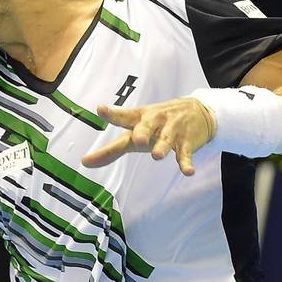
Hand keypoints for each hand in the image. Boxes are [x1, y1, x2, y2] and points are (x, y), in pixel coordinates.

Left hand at [81, 97, 216, 175]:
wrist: (197, 111)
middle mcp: (154, 122)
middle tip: (137, 141)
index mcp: (139, 118)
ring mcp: (171, 131)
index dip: (112, 114)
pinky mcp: (187, 142)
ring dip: (162, 147)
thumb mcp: (134, 132)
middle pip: (146, 127)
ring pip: (166, 139)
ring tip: (157, 156)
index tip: (100, 109)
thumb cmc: (156, 124)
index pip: (123, 116)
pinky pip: (185, 154)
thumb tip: (84, 162)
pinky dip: (187, 163)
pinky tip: (188, 172)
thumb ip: (110, 149)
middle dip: (142, 133)